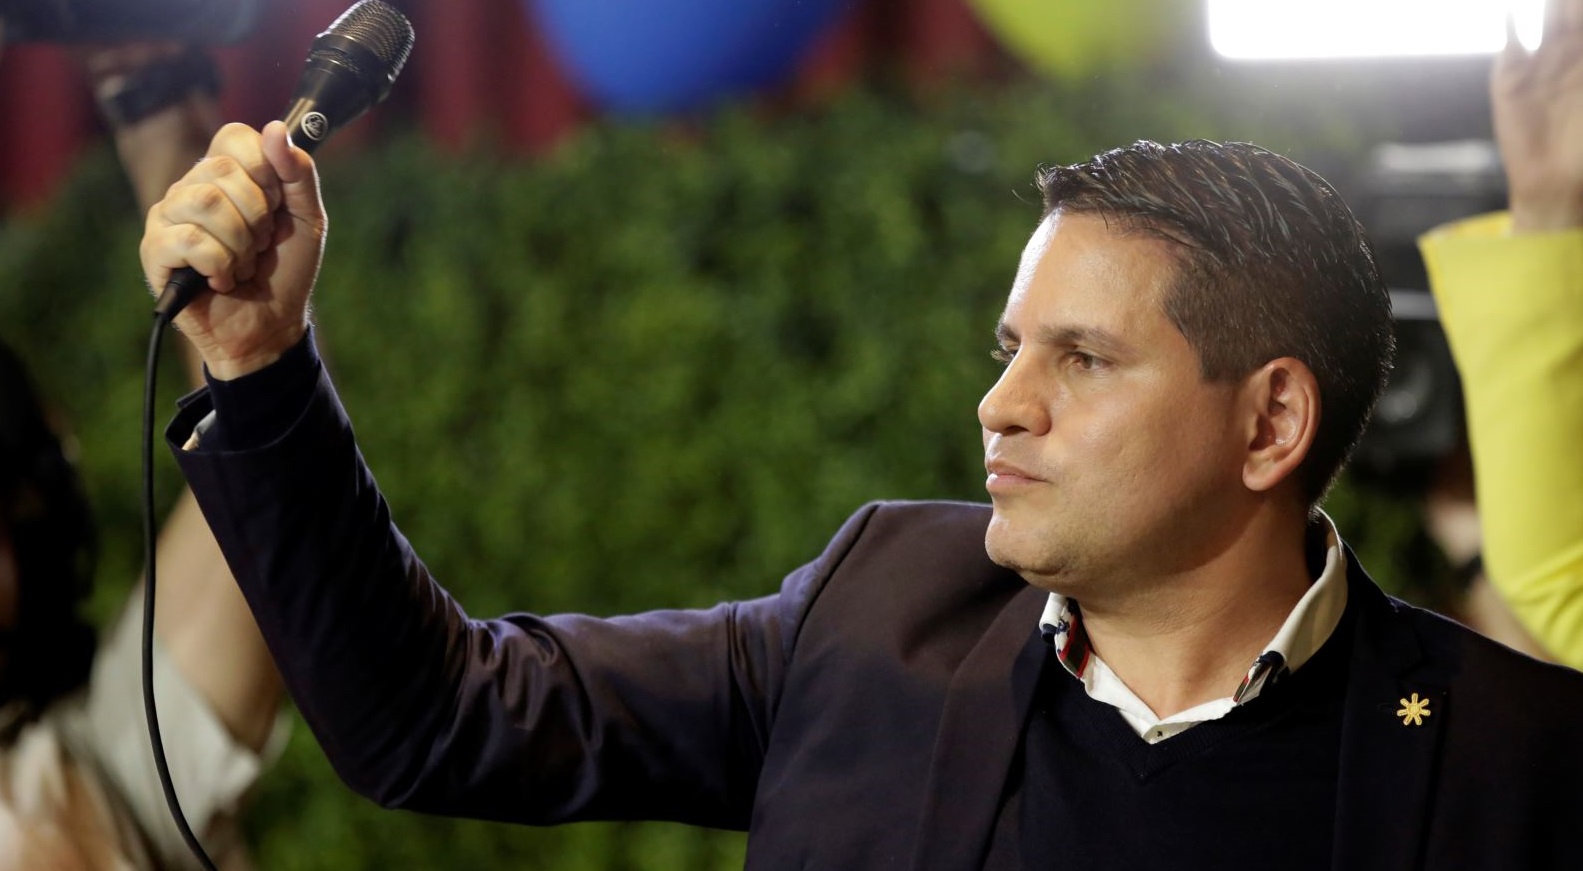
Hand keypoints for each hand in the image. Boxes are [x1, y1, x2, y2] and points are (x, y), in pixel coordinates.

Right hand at [140, 121, 323, 379]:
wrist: (270, 326)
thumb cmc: (283, 271)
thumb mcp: (307, 221)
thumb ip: (299, 175)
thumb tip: (277, 130)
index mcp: (226, 174)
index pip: (235, 136)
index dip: (263, 167)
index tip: (277, 202)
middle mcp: (192, 187)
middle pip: (222, 170)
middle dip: (258, 216)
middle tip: (259, 245)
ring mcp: (168, 216)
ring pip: (205, 202)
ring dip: (239, 243)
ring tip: (241, 264)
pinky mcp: (155, 250)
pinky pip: (189, 240)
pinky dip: (219, 265)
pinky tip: (221, 280)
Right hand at [1492, 0, 1582, 230]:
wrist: (1552, 180)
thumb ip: (1582, 78)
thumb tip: (1552, 59)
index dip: (1582, 8)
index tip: (1580, 5)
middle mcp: (1568, 54)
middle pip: (1570, 12)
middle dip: (1570, 1)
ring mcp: (1538, 64)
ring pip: (1546, 19)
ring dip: (1551, 5)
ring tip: (1552, 0)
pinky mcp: (1509, 79)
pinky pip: (1510, 44)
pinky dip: (1510, 26)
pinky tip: (1512, 13)